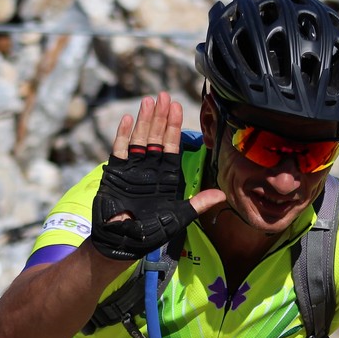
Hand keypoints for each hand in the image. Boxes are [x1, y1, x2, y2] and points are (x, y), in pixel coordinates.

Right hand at [87, 93, 224, 259]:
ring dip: (145, 120)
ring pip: (140, 138)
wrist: (122, 242)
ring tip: (149, 101)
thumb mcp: (179, 217)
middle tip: (164, 96)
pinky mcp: (116, 173)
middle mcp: (150, 168)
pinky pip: (120, 150)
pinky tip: (129, 119)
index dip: (174, 126)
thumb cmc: (150, 232)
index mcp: (166, 176)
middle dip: (161, 116)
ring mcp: (132, 168)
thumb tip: (222, 195)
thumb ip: (198, 204)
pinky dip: (123, 135)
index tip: (178, 107)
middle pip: (156, 137)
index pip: (172, 145)